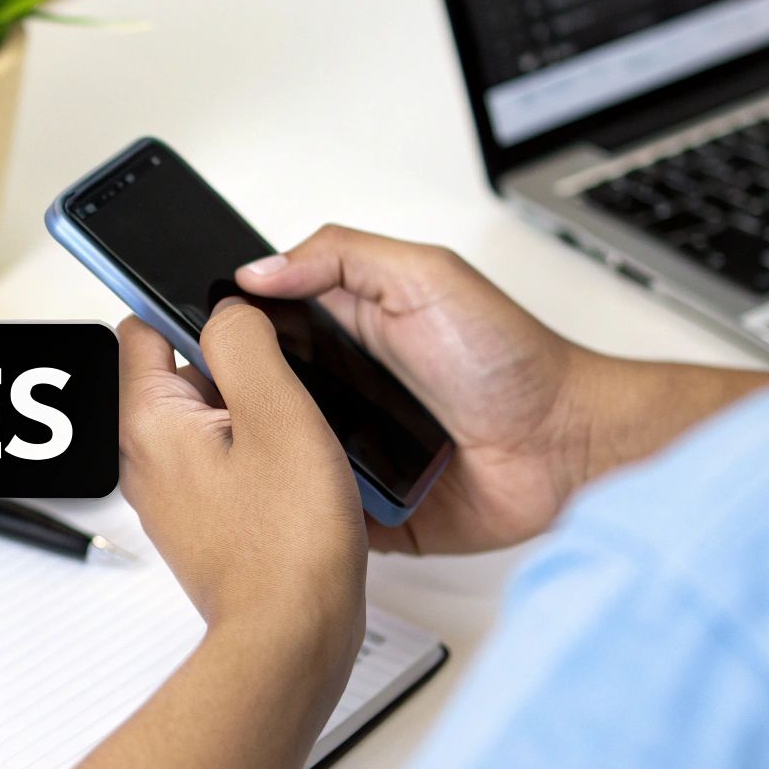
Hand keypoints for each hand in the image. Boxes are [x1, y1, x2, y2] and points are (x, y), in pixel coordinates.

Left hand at [118, 303, 365, 648]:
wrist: (291, 636)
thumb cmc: (286, 543)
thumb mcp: (277, 411)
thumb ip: (243, 343)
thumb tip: (228, 309)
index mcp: (146, 420)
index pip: (142, 326)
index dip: (194, 311)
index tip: (241, 324)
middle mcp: (143, 457)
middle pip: (180, 372)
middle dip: (233, 367)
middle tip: (283, 390)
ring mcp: (170, 492)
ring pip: (207, 418)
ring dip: (251, 413)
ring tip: (294, 436)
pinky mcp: (199, 519)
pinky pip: (222, 461)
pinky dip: (256, 453)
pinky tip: (294, 470)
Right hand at [234, 225, 590, 554]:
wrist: (567, 446)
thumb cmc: (511, 359)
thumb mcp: (426, 277)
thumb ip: (341, 256)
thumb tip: (258, 270)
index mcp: (345, 330)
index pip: (263, 328)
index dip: (229, 332)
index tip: (201, 338)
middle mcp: (342, 390)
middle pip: (260, 396)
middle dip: (234, 400)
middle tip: (210, 403)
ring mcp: (353, 451)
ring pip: (280, 457)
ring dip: (263, 458)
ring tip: (236, 457)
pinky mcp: (370, 508)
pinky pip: (318, 513)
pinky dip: (302, 510)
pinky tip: (284, 502)